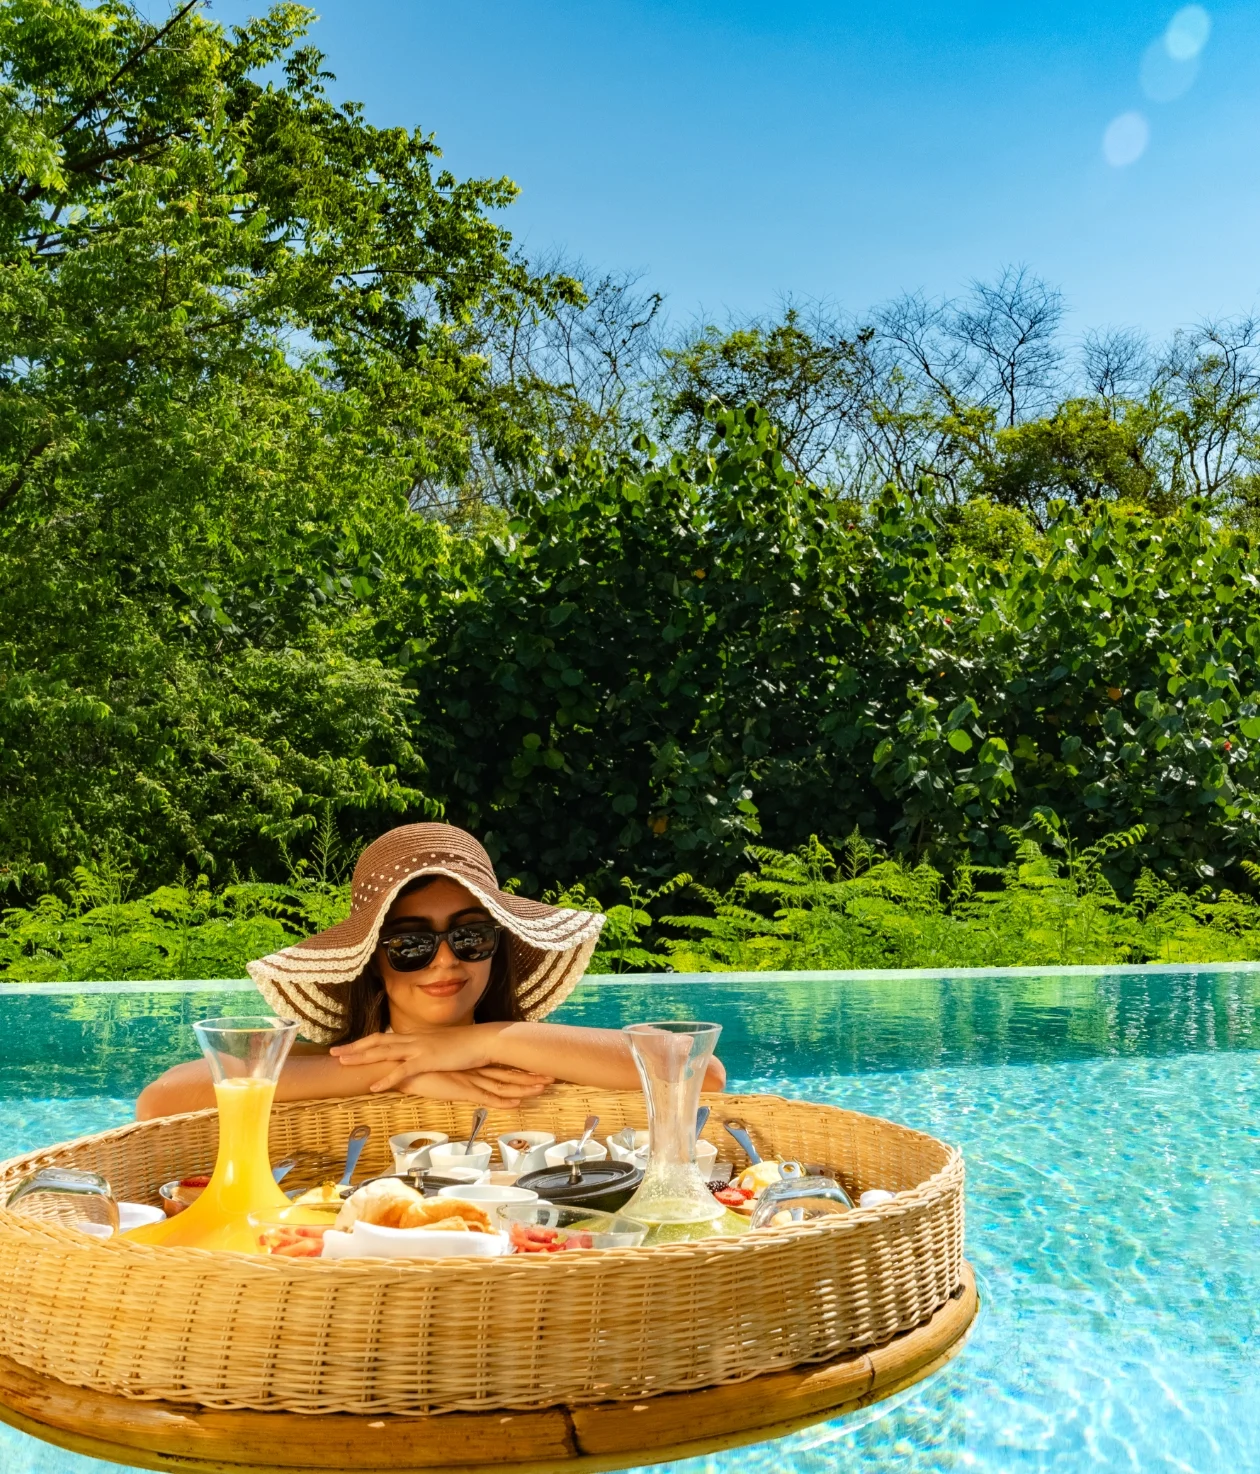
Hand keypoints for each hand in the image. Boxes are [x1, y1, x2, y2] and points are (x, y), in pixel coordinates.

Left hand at [331, 1026, 493, 1075]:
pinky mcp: (428, 1060)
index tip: (348, 1046)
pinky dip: (387, 1079)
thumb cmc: (466, 1046)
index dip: (364, 1042)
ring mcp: (419, 1048)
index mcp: (415, 1037)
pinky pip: (403, 1070)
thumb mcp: (441, 1048)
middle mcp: (413, 1039)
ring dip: (362, 1058)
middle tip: (334, 1052)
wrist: (483, 1041)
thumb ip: (426, 1052)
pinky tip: (374, 1087)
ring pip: (384, 1052)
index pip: (384, 1037)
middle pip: (377, 1042)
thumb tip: (417, 1059)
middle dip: (354, 1047)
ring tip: (344, 1063)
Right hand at [388, 1067, 552, 1106]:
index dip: (524, 1070)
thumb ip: (460, 1075)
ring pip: (502, 1085)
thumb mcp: (447, 1072)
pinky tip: (515, 1104)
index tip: (542, 1069)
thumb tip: (470, 1079)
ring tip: (543, 1088)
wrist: (403, 1067)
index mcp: (474, 1066)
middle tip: (554, 1076)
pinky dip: (501, 1102)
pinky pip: (485, 1097)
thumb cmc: (422, 1070)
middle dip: (531, 1076)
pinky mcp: (460, 1090)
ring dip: (523, 1088)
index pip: (504, 1067)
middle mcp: (476, 1071)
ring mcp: (470, 1080)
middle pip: (509, 1074)